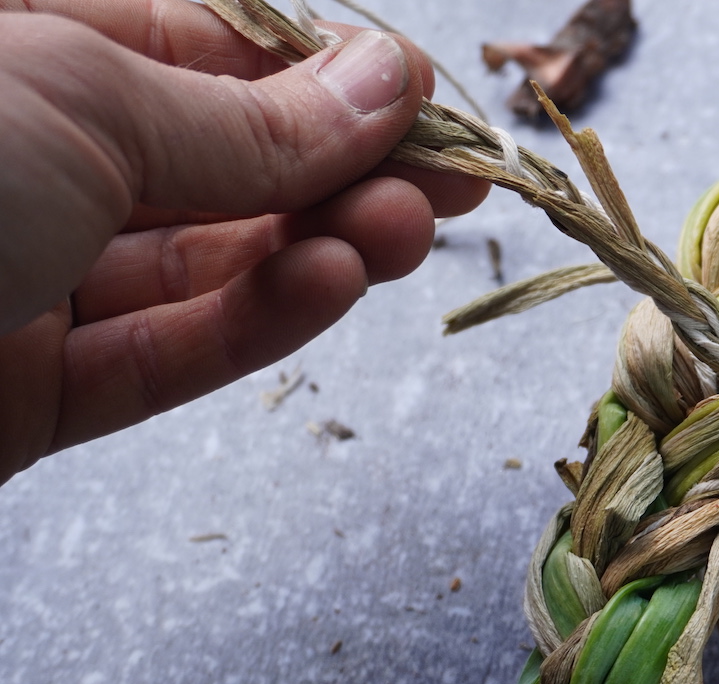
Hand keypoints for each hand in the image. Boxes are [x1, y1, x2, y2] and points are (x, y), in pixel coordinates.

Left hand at [0, 0, 488, 484]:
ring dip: (317, 246)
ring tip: (406, 233)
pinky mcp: (26, 388)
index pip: (199, 50)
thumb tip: (386, 84)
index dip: (321, 75)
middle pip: (216, 164)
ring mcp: (21, 275)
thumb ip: (247, 118)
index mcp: (14, 40)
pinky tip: (334, 285)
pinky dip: (255, 323)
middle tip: (454, 181)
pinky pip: (160, 352)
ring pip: (202, 262)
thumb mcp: (82, 99)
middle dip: (341, 171)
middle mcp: (23, 157)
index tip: (426, 100)